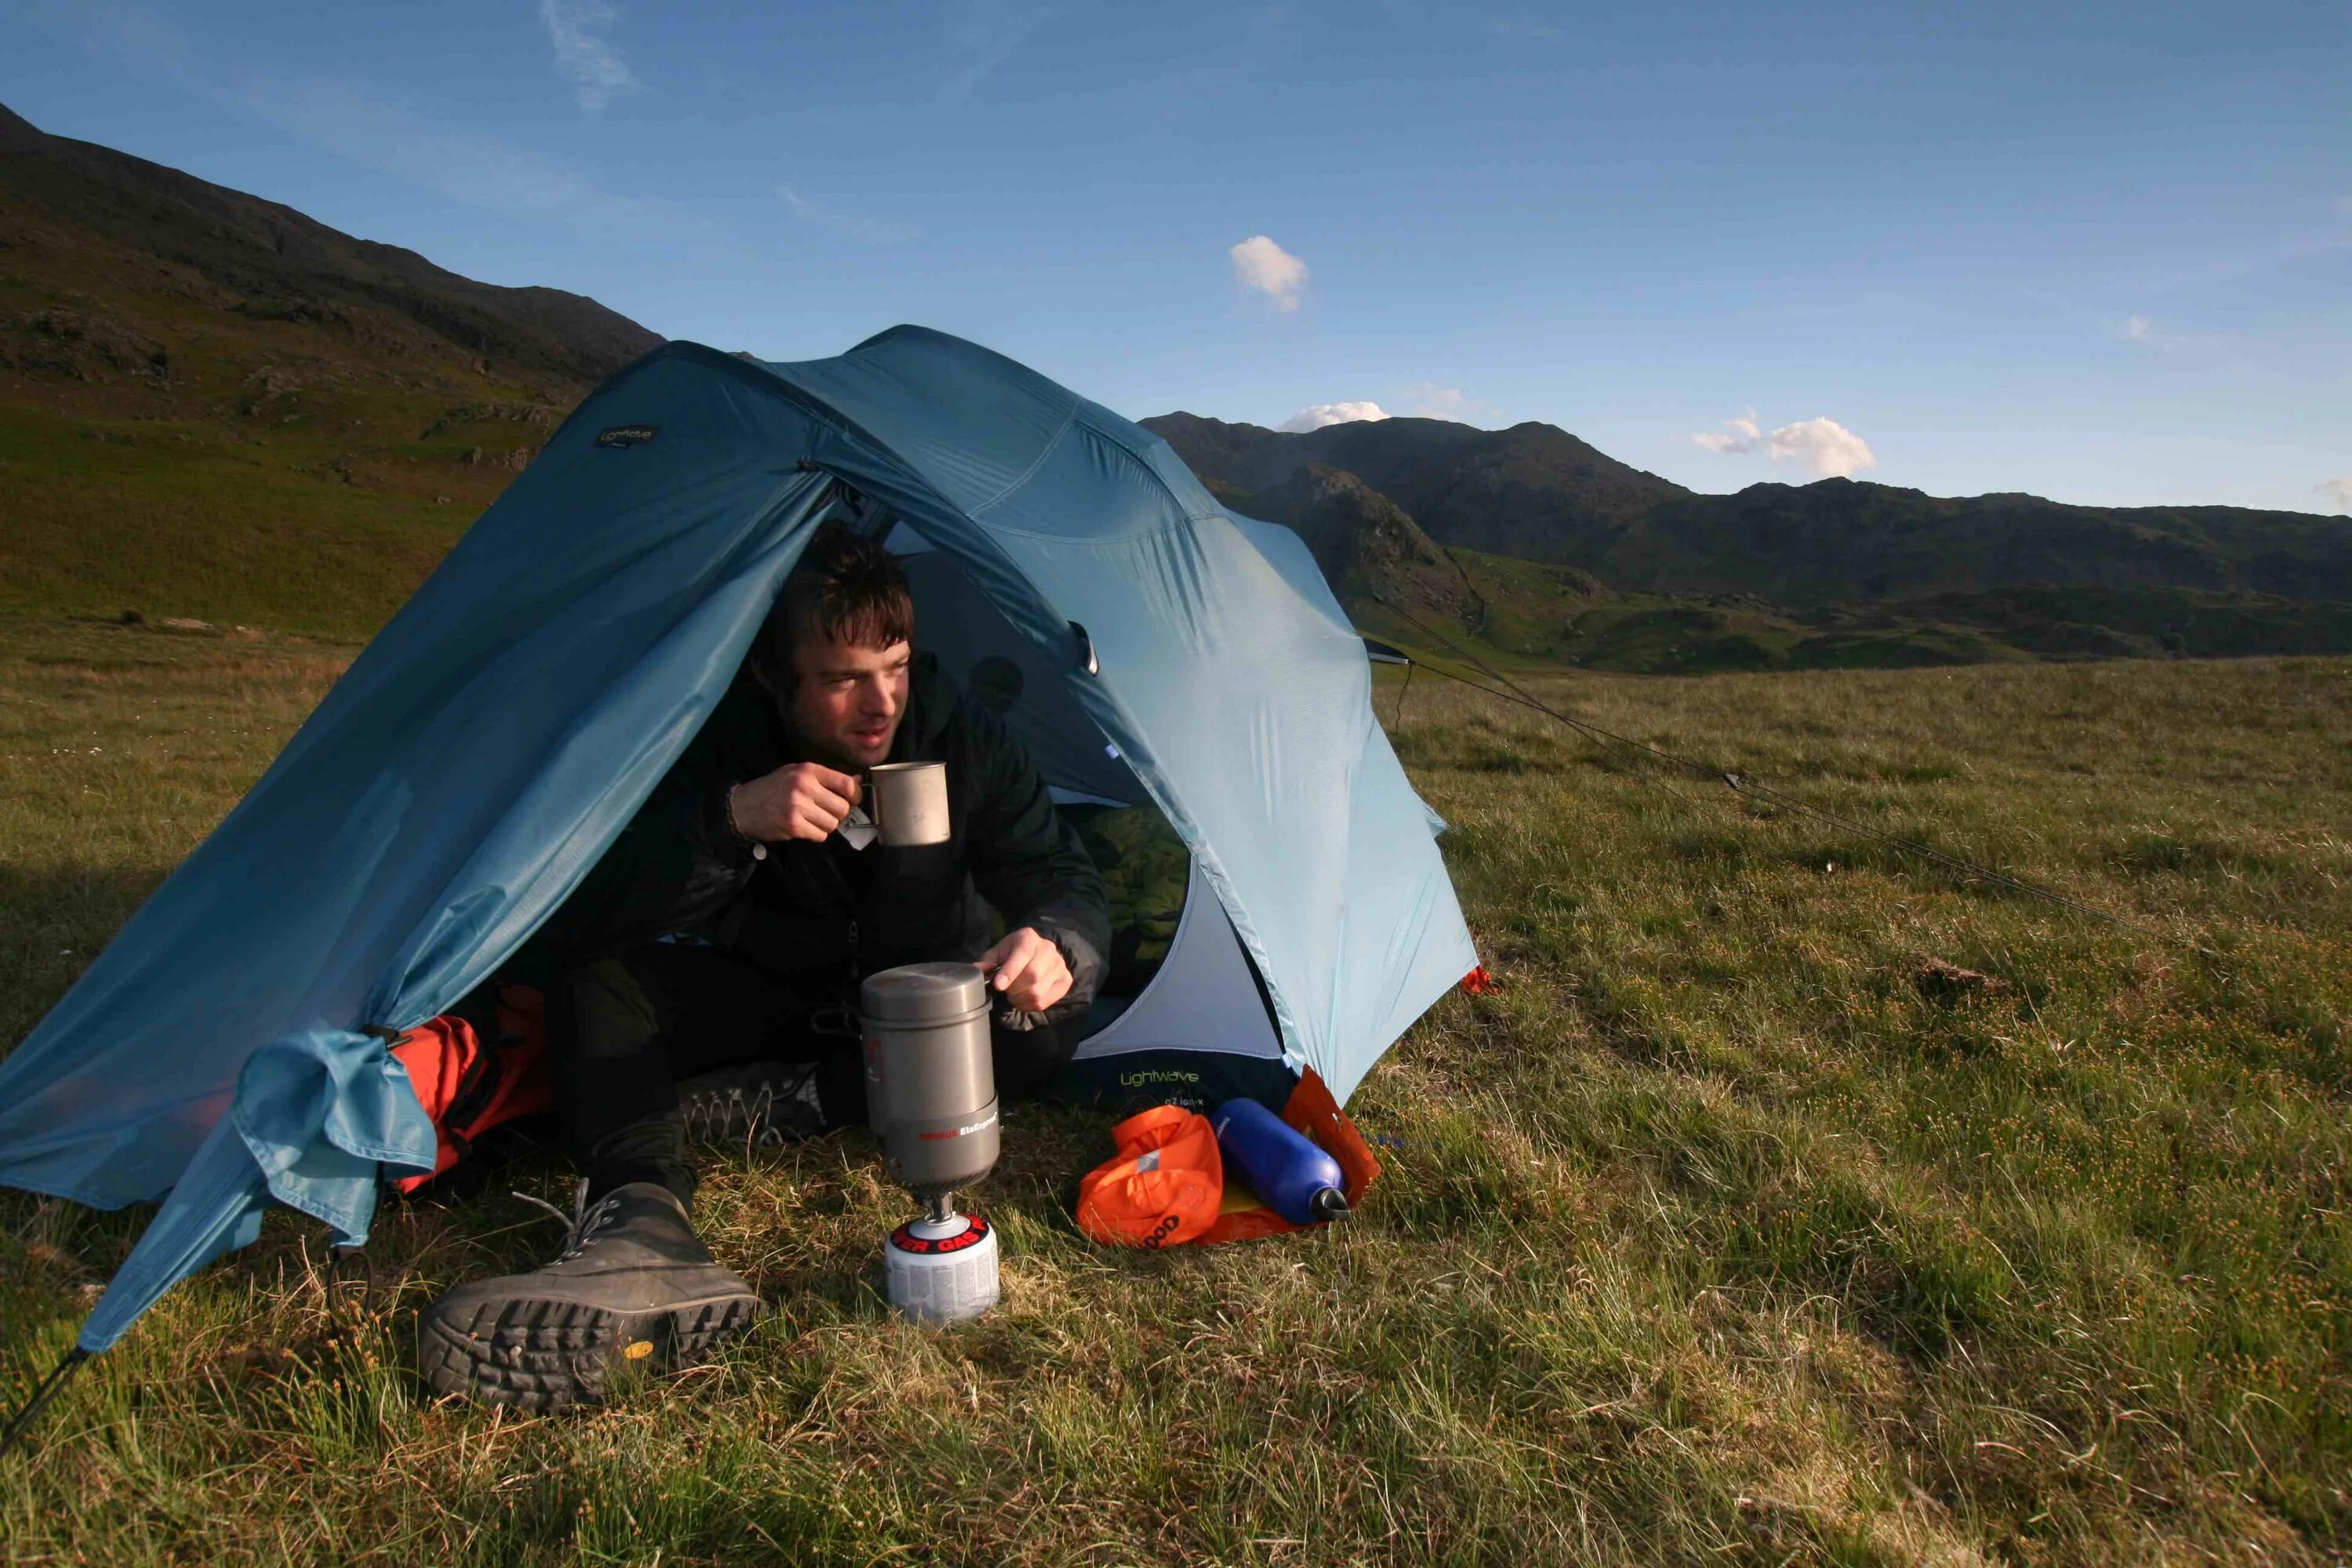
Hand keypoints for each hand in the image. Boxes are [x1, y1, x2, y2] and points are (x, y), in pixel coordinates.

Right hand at [729, 763, 860, 843]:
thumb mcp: (797, 774)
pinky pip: (820, 835)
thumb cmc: (773, 789)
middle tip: (825, 812)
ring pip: (833, 824)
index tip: (850, 800)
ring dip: (825, 825)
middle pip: (843, 807)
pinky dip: (815, 834)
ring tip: (810, 819)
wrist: (742, 807)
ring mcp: (798, 806)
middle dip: (837, 813)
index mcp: (808, 770)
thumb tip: (858, 782)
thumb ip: (827, 778)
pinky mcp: (793, 825)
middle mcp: (804, 786)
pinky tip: (803, 827)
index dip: (854, 795)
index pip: (847, 784)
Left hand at [977, 927, 1071, 1012]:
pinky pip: (1044, 1002)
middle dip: (1013, 988)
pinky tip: (1024, 998)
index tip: (998, 985)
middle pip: (1032, 976)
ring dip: (1019, 999)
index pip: (1022, 955)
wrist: (1040, 952)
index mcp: (1029, 938)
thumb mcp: (1000, 950)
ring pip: (1037, 992)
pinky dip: (1028, 1005)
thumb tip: (977, 970)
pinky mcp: (1065, 981)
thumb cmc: (1015, 952)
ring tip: (1014, 994)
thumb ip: (988, 960)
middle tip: (1006, 989)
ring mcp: (1060, 966)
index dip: (1010, 972)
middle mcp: (1048, 950)